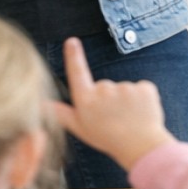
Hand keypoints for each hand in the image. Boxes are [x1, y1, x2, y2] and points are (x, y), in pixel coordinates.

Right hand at [47, 37, 173, 170]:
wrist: (141, 148)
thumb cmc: (108, 139)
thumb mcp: (81, 128)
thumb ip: (62, 113)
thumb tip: (43, 103)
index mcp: (86, 100)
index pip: (78, 72)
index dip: (74, 56)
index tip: (72, 41)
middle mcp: (104, 89)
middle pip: (104, 86)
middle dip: (108, 98)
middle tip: (113, 118)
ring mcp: (125, 87)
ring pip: (123, 89)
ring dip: (126, 101)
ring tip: (128, 119)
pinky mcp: (144, 87)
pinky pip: (141, 89)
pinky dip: (142, 99)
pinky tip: (141, 114)